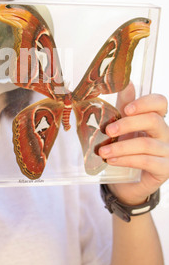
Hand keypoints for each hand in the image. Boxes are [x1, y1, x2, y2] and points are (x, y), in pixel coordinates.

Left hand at [99, 83, 168, 205]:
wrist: (128, 181)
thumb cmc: (127, 149)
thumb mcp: (123, 126)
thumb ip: (125, 105)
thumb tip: (125, 82)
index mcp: (155, 118)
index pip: (160, 102)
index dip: (144, 103)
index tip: (125, 109)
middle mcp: (165, 133)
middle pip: (152, 120)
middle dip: (127, 124)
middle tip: (107, 130)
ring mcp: (167, 151)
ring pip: (146, 144)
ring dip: (121, 147)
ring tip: (103, 151)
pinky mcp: (165, 168)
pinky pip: (146, 161)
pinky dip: (126, 159)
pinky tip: (112, 160)